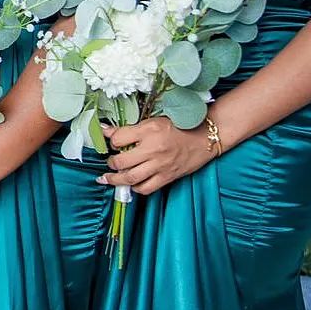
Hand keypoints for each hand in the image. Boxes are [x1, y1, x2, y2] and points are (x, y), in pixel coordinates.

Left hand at [99, 117, 214, 193]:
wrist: (204, 138)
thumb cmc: (180, 127)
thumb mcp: (152, 121)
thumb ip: (129, 129)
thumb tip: (106, 130)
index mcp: (148, 131)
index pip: (118, 138)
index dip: (111, 141)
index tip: (111, 142)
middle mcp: (153, 149)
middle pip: (121, 162)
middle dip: (111, 163)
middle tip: (110, 162)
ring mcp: (160, 165)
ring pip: (130, 178)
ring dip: (116, 180)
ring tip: (109, 178)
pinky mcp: (168, 177)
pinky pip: (146, 188)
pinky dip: (136, 188)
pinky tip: (132, 184)